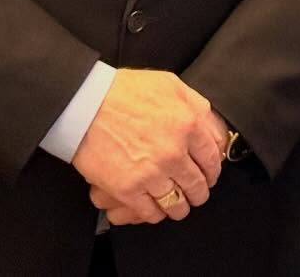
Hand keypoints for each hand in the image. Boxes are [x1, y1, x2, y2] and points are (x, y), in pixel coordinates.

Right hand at [72, 69, 225, 222]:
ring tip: (179, 205)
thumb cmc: (125, 91)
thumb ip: (195, 104)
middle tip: (198, 192)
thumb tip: (210, 124)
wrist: (85, 104)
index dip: (214, 169)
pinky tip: (156, 208)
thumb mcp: (170, 85)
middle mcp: (174, 152)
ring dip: (181, 207)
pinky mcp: (128, 189)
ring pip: (177, 203)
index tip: (210, 173)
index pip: (213, 157)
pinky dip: (156, 213)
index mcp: (189, 124)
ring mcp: (152, 173)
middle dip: (200, 191)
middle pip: (198, 184)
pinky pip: (151, 212)